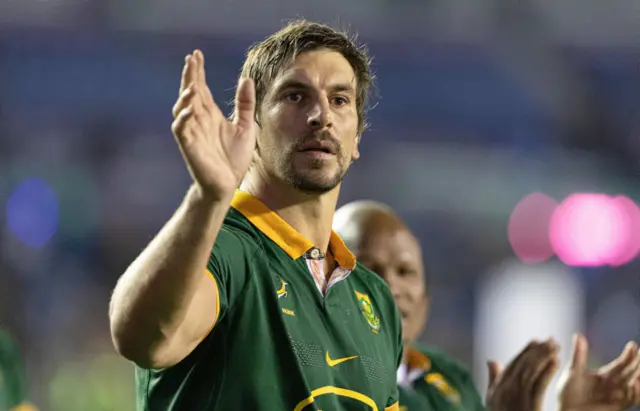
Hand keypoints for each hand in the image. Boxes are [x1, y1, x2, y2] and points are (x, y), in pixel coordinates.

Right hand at [171, 50, 255, 200]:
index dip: (198, 71)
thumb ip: (245, 104)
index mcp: (210, 114)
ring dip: (186, 96)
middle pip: (190, 93)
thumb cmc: (233, 158)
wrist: (227, 184)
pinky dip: (183, 119)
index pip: (202, 88)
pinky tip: (189, 110)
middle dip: (190, 76)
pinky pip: (181, 130)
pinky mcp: (189, 146)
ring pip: (182, 109)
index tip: (197, 54)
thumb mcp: (245, 126)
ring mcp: (192, 132)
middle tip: (191, 59)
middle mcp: (199, 120)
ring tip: (193, 84)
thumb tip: (246, 79)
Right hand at [486, 338, 559, 410]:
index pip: (513, 365)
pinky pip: (540, 385)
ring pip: (532, 371)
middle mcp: (506, 391)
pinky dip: (547, 371)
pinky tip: (557, 361)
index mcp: (498, 389)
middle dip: (537, 350)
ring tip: (556, 346)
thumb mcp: (494, 402)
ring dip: (544, 356)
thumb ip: (494, 380)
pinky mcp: (530, 406)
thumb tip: (492, 360)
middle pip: (523, 365)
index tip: (536, 341)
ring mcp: (517, 398)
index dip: (525, 352)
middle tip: (551, 339)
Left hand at [557, 334, 639, 410]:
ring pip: (634, 386)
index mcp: (604, 375)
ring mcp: (615, 396)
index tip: (633, 345)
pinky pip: (630, 401)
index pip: (621, 364)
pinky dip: (635, 393)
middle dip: (637, 364)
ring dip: (639, 378)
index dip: (628, 355)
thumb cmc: (567, 391)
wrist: (565, 409)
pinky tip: (634, 384)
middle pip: (630, 373)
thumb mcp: (573, 371)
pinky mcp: (616, 407)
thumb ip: (578, 355)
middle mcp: (613, 385)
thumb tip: (578, 335)